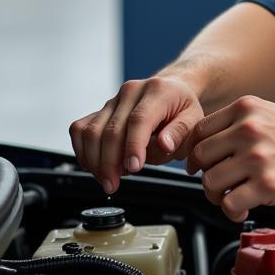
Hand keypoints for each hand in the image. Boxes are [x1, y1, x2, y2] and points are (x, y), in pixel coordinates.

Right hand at [69, 76, 204, 193]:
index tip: (134, 167)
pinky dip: (83, 151)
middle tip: (114, 184)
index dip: (133, 146)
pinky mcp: (100, 110)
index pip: (139, 119)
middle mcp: (131, 92)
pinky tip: (95, 166)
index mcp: (157, 92)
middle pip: (111, 129)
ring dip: (95, 161)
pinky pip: (80, 129)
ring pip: (91, 131)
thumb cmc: (182, 109)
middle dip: (109, 163)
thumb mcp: (194, 121)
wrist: (172, 90)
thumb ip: (180, 133)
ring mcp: (113, 100)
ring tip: (107, 178)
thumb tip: (164, 144)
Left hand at [185, 95, 274, 221]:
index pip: (200, 130)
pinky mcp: (267, 185)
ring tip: (231, 197)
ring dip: (216, 195)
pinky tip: (243, 208)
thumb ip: (242, 122)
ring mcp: (257, 157)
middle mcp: (248, 129)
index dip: (196, 151)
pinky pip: (230, 204)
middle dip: (205, 174)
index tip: (201, 163)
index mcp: (247, 108)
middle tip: (217, 183)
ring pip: (210, 182)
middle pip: (200, 156)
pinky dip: (231, 211)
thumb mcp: (273, 113)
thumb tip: (212, 141)